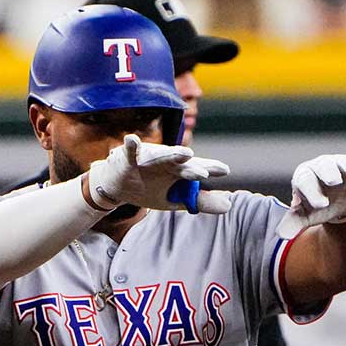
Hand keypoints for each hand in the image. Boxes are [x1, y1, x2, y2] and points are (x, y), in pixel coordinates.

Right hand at [87, 134, 229, 211]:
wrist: (116, 186)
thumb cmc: (149, 189)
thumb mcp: (174, 199)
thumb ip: (200, 201)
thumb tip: (229, 205)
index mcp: (177, 171)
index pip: (197, 168)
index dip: (210, 168)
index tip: (225, 170)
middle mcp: (166, 162)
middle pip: (182, 164)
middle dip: (192, 167)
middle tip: (204, 173)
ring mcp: (147, 160)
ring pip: (161, 157)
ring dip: (172, 154)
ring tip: (186, 153)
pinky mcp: (128, 160)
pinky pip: (130, 153)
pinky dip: (131, 146)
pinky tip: (131, 139)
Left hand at [276, 155, 345, 238]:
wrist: (335, 204)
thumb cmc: (316, 206)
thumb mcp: (305, 215)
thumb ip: (293, 222)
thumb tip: (281, 234)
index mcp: (305, 176)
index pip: (305, 181)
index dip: (311, 192)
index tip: (319, 205)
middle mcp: (322, 167)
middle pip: (324, 167)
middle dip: (328, 173)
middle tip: (333, 182)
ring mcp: (341, 166)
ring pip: (344, 162)